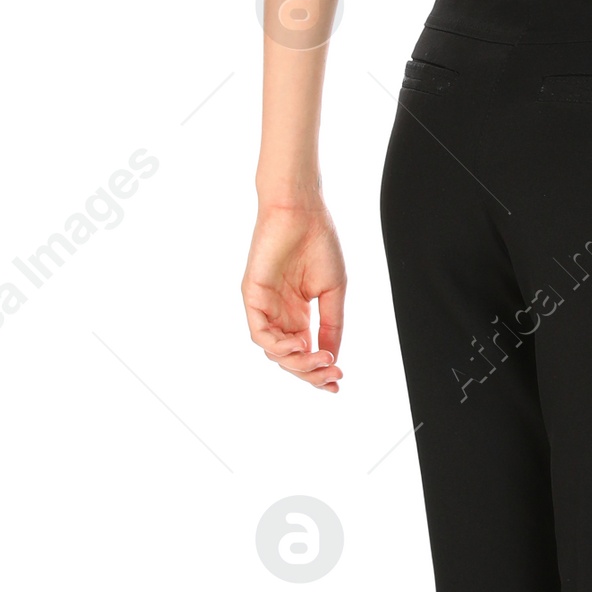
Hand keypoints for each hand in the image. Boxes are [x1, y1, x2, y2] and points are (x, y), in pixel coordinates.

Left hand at [242, 199, 344, 389]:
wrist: (302, 210)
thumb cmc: (318, 242)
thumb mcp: (332, 292)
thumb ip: (331, 325)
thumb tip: (333, 357)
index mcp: (298, 313)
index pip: (305, 352)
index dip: (320, 371)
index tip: (339, 381)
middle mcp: (279, 314)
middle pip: (290, 358)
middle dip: (311, 373)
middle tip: (332, 375)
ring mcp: (264, 307)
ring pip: (274, 352)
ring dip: (298, 363)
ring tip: (321, 360)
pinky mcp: (252, 296)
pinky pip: (259, 333)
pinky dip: (277, 346)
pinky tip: (299, 346)